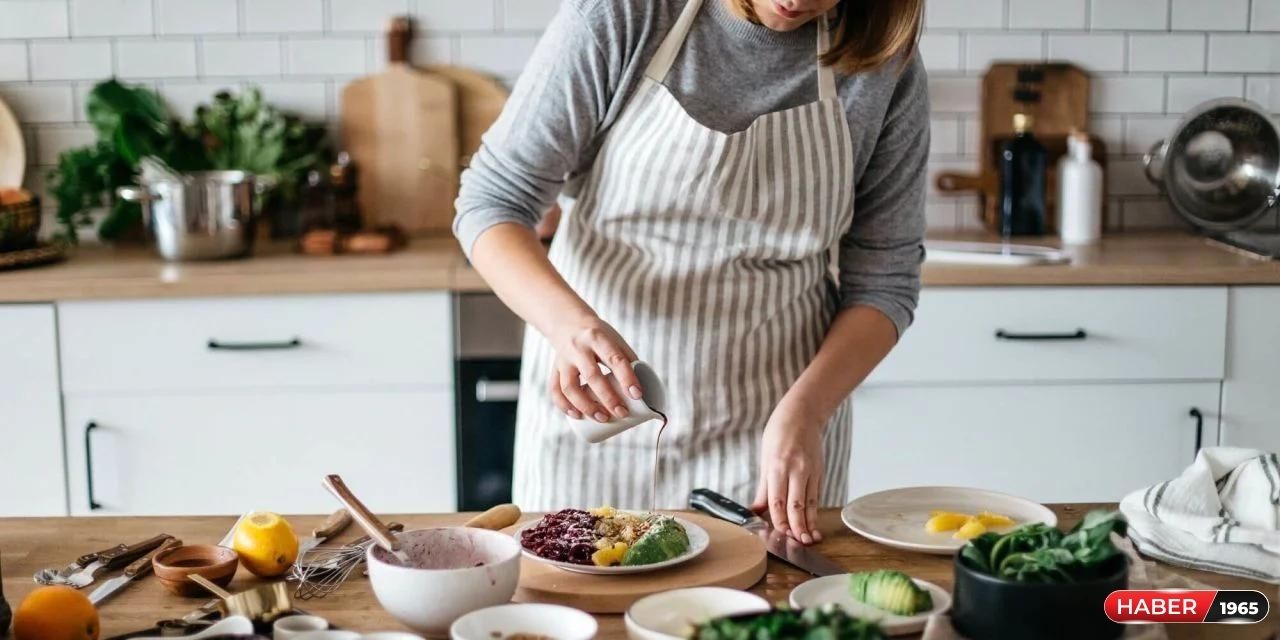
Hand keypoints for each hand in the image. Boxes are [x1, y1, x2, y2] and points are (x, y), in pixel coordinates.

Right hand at [547, 316, 642, 422]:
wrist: (568, 323)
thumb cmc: (599, 336)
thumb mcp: (614, 339)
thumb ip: (627, 360)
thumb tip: (642, 389)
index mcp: (598, 338)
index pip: (614, 359)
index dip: (627, 378)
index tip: (637, 395)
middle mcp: (578, 348)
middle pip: (592, 376)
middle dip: (608, 398)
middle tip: (622, 413)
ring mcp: (563, 359)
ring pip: (570, 386)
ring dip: (585, 406)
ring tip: (602, 418)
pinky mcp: (554, 368)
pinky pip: (555, 389)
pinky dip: (564, 405)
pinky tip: (576, 416)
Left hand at [752, 402, 824, 544]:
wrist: (802, 414)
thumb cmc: (778, 434)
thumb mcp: (765, 458)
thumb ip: (763, 488)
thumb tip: (755, 510)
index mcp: (778, 466)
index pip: (778, 501)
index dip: (779, 521)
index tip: (779, 535)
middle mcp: (796, 470)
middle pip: (797, 506)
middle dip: (797, 527)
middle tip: (798, 543)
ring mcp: (811, 471)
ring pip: (810, 503)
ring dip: (809, 523)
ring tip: (809, 539)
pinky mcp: (820, 472)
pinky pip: (816, 495)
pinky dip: (814, 511)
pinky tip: (813, 523)